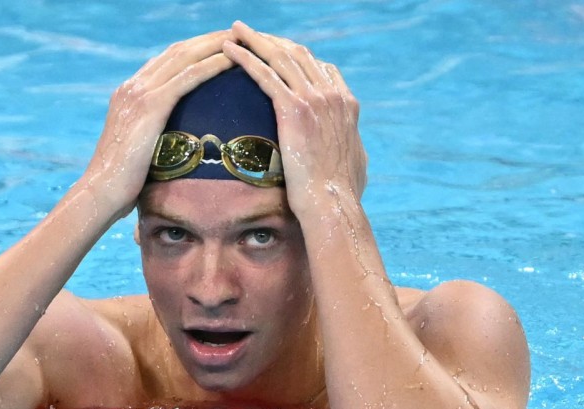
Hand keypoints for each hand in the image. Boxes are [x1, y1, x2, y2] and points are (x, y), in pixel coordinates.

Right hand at [79, 30, 236, 221]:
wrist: (100, 191)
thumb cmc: (121, 184)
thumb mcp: (138, 152)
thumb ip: (152, 138)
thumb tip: (173, 148)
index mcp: (129, 94)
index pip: (167, 61)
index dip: (194, 50)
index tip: (220, 45)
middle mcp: (132, 87)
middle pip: (177, 51)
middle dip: (209, 40)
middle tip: (238, 33)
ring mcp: (139, 93)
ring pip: (184, 57)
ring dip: (215, 45)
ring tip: (242, 39)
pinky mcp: (150, 106)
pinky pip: (186, 78)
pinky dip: (210, 65)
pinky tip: (231, 60)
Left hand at [223, 22, 367, 218]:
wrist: (332, 204)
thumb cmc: (341, 193)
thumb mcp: (356, 162)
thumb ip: (352, 145)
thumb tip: (353, 148)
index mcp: (346, 104)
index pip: (321, 67)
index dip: (298, 57)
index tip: (277, 54)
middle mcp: (333, 95)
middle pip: (299, 54)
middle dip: (273, 41)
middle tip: (249, 33)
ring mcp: (315, 98)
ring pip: (280, 57)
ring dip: (255, 40)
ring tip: (235, 30)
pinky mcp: (294, 109)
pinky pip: (265, 74)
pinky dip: (245, 58)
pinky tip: (227, 50)